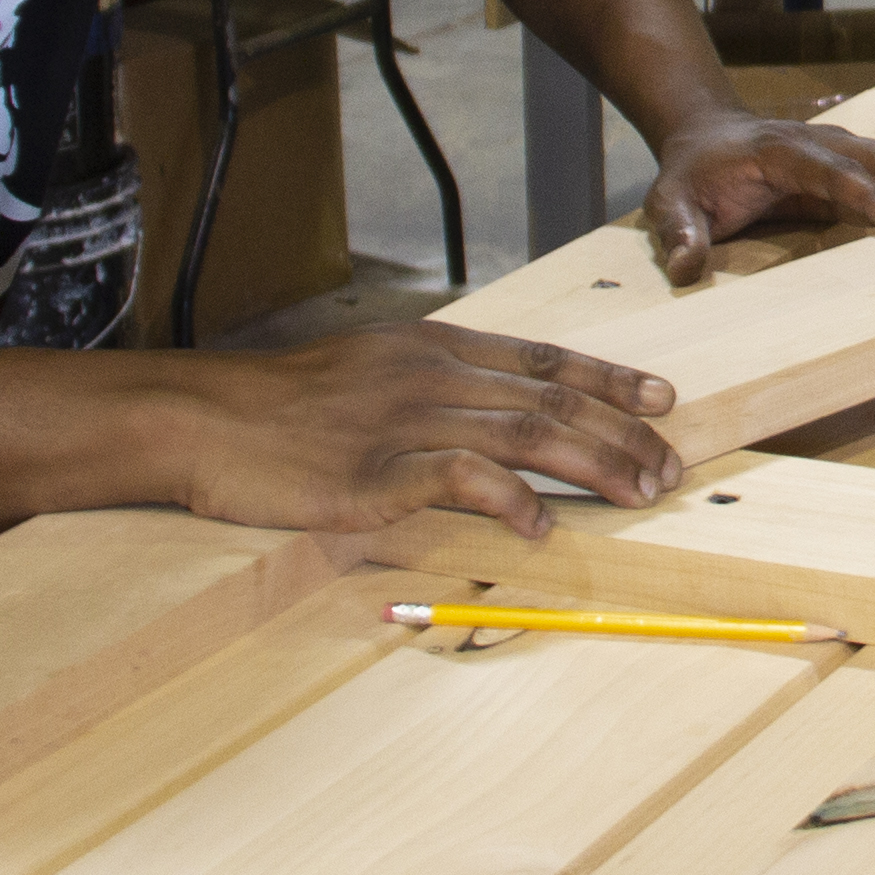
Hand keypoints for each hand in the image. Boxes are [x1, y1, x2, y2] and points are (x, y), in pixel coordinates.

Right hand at [176, 321, 680, 537]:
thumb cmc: (280, 408)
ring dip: (595, 464)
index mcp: (433, 348)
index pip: (545, 359)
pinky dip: (512, 500)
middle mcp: (434, 376)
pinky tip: (542, 525)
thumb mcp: (367, 372)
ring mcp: (409, 421)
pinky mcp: (380, 470)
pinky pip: (465, 479)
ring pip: (529, 434)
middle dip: (623, 432)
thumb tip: (488, 414)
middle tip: (669, 465)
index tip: (662, 398)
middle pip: (553, 400)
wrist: (205, 419)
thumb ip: (430, 386)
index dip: (610, 381)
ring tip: (640, 492)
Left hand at [642, 109, 874, 285]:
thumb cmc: (692, 174)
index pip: (832, 172)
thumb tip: (687, 269)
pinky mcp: (860, 163)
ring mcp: (847, 149)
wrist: (708, 133)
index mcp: (780, 151)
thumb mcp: (670, 202)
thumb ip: (679, 233)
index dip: (870, 196)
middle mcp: (824, 142)